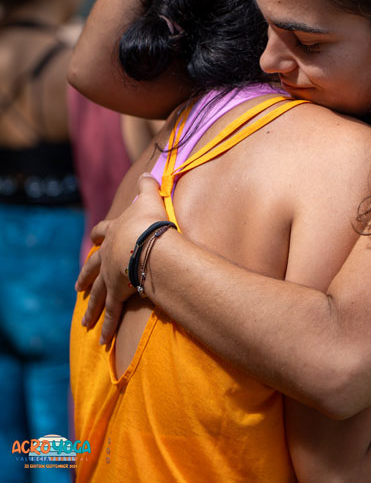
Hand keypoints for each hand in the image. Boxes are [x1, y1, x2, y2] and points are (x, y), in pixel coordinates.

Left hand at [76, 173, 168, 343]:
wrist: (145, 242)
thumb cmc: (148, 221)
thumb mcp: (149, 198)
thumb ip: (147, 186)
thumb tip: (146, 174)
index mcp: (114, 233)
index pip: (102, 233)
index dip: (99, 236)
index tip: (94, 240)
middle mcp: (107, 256)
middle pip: (92, 268)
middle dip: (85, 277)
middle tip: (78, 287)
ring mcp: (110, 277)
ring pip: (97, 295)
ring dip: (91, 308)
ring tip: (85, 321)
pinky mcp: (118, 295)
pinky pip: (112, 314)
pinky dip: (107, 327)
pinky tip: (102, 340)